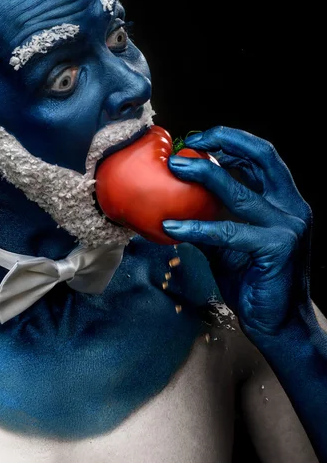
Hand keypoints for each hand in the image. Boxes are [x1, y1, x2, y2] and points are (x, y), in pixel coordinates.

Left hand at [162, 126, 312, 341]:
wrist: (277, 323)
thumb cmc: (252, 279)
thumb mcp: (228, 242)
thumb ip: (210, 217)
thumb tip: (171, 201)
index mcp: (282, 199)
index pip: (261, 155)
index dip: (231, 139)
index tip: (197, 139)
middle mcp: (290, 206)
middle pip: (262, 157)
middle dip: (224, 141)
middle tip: (188, 144)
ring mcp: (287, 226)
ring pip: (240, 191)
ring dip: (205, 175)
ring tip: (174, 169)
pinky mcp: (277, 248)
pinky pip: (229, 231)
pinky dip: (197, 227)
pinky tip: (171, 228)